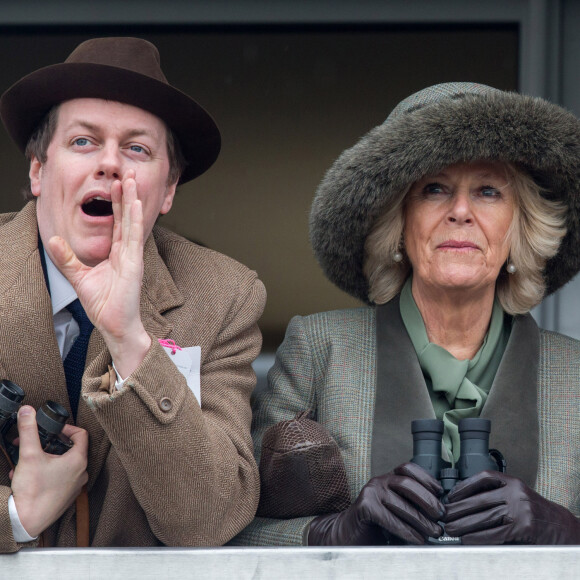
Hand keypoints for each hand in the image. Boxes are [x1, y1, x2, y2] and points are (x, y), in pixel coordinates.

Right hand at [10, 406, 88, 537]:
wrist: (27, 522)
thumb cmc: (33, 492)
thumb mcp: (29, 455)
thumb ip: (28, 430)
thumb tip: (27, 411)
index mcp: (78, 460)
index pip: (81, 434)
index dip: (67, 428)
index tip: (54, 430)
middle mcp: (81, 473)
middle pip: (71, 449)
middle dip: (50, 444)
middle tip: (37, 444)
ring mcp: (75, 486)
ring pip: (63, 465)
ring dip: (46, 459)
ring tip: (28, 461)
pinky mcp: (66, 497)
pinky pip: (59, 478)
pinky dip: (46, 473)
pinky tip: (29, 476)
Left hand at [48, 171, 150, 377]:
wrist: (114, 324)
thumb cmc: (103, 304)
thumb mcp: (79, 277)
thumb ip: (67, 258)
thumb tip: (53, 240)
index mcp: (117, 253)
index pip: (118, 222)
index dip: (117, 202)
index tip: (115, 182)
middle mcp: (127, 251)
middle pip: (127, 216)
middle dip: (127, 193)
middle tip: (128, 171)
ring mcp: (132, 256)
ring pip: (132, 221)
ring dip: (132, 199)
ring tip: (131, 178)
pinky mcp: (134, 264)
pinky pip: (134, 237)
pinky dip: (134, 219)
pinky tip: (135, 203)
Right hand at [308, 462, 444, 544]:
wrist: (348, 533)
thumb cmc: (376, 524)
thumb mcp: (396, 509)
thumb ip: (410, 504)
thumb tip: (438, 510)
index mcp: (388, 479)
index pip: (408, 468)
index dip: (426, 478)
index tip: (440, 492)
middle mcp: (379, 481)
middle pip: (407, 483)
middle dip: (427, 500)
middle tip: (440, 517)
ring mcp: (370, 492)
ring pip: (400, 502)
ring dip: (421, 520)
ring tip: (433, 532)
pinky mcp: (364, 507)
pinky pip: (389, 517)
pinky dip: (406, 530)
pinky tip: (417, 539)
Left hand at [444, 470, 579, 543]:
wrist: (563, 529)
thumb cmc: (535, 514)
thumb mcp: (517, 496)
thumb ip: (495, 495)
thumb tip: (461, 502)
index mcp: (512, 482)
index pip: (483, 478)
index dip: (463, 486)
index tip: (450, 496)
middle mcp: (516, 493)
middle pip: (479, 500)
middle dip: (458, 509)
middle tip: (444, 516)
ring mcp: (521, 510)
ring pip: (484, 517)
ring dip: (464, 525)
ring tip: (451, 529)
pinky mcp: (524, 528)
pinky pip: (495, 533)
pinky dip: (478, 537)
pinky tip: (468, 539)